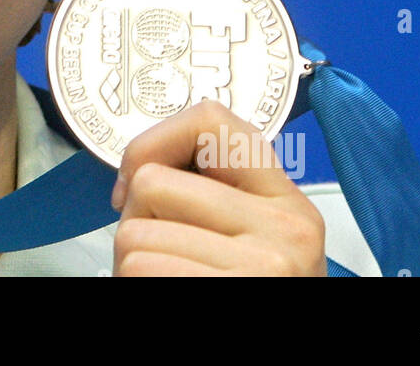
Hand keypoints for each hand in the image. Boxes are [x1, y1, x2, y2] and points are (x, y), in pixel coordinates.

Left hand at [110, 100, 325, 275]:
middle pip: (152, 183)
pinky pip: (137, 271)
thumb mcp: (251, 242)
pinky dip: (132, 289)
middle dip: (136, 221)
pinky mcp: (228, 296)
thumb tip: (139, 168)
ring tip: (168, 284)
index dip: (153, 142)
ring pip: (132, 236)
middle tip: (162, 257)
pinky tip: (165, 300)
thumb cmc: (241, 290)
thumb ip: (214, 197)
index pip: (212, 119)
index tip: (139, 180)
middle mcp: (286, 230)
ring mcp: (262, 268)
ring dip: (131, 266)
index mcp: (288, 203)